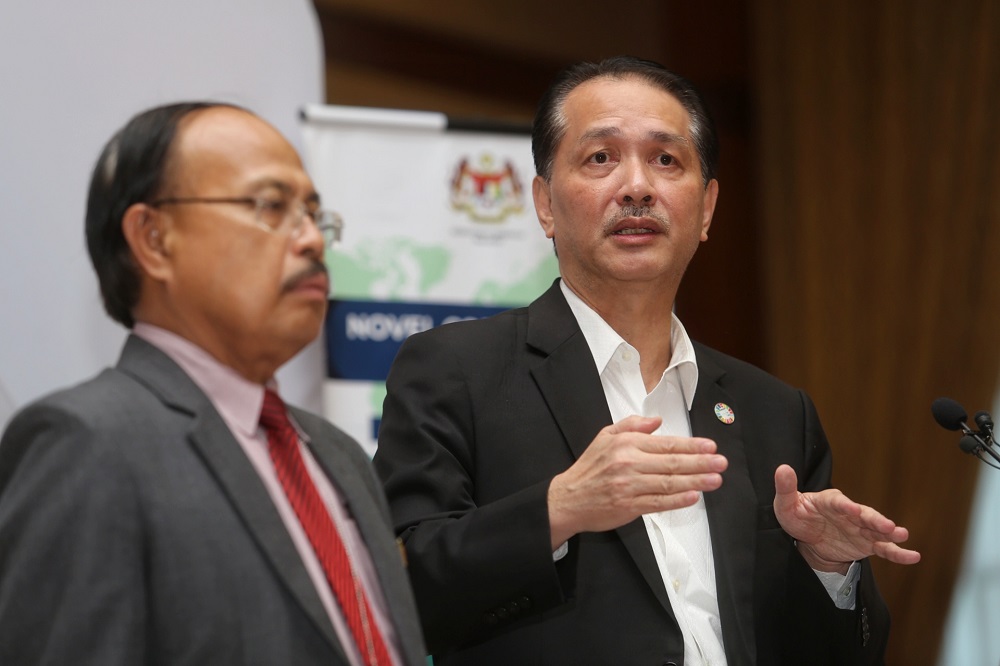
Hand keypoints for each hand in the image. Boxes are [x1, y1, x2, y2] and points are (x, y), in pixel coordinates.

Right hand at [547, 415, 727, 547]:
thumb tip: (657, 420)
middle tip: (721, 462)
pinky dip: (677, 500)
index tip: (710, 446)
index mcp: (626, 444)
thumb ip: (632, 425)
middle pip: (672, 463)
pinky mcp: (629, 506)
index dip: (691, 445)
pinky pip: (658, 503)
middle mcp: (629, 463)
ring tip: (715, 479)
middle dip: (700, 462)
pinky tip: (693, 496)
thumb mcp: (605, 436)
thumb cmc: (589, 468)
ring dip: (695, 481)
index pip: (665, 443)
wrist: (568, 498)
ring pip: (668, 483)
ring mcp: (629, 486)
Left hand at [773, 464, 920, 572]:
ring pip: (878, 530)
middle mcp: (850, 513)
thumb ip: (785, 488)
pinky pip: (884, 549)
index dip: (845, 506)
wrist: (808, 537)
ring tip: (902, 535)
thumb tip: (782, 468)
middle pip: (865, 515)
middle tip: (887, 525)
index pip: (839, 503)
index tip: (852, 510)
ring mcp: (860, 528)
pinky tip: (913, 556)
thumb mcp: (786, 504)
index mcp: (830, 501)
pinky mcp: (866, 544)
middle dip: (875, 519)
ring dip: (890, 532)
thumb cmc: (797, 516)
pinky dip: (898, 553)